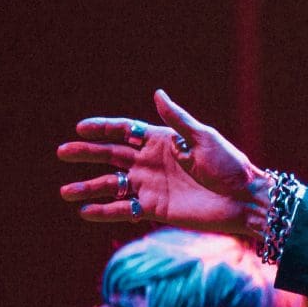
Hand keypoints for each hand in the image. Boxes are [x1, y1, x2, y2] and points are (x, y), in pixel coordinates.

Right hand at [58, 90, 271, 236]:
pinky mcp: (155, 210)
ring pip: (112, 186)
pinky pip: (125, 210)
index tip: (80, 128)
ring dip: (88, 187)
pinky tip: (85, 212)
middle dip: (86, 154)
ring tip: (65, 192)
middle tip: (62, 152)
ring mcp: (151, 187)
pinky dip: (105, 212)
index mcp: (162, 141)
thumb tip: (157, 94)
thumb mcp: (204, 138)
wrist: (245, 200)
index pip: (124, 131)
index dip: (102, 129)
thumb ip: (177, 120)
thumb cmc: (230, 166)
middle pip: (111, 156)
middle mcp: (152, 162)